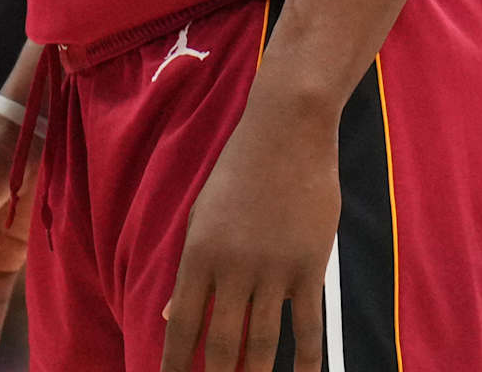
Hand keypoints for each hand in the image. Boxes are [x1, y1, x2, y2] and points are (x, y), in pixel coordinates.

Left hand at [160, 90, 340, 371]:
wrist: (286, 133)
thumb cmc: (237, 169)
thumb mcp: (202, 212)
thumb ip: (190, 268)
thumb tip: (173, 316)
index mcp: (199, 251)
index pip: (183, 323)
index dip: (175, 362)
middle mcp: (233, 267)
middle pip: (222, 342)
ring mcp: (274, 270)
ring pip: (263, 342)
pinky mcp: (309, 267)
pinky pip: (307, 327)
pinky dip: (305, 361)